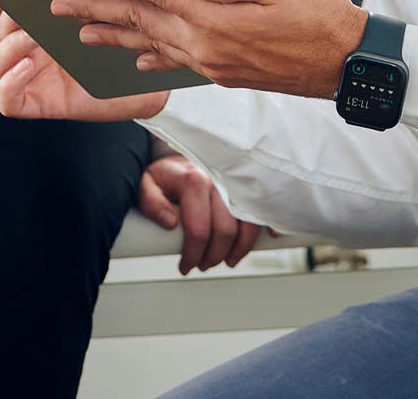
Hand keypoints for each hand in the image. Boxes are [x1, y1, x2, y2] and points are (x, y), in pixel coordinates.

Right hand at [0, 0, 168, 122]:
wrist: (152, 89)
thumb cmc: (134, 46)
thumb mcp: (115, 12)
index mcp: (44, 24)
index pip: (6, 8)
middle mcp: (33, 49)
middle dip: (6, 18)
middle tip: (24, 6)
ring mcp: (33, 78)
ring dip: (10, 46)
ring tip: (33, 36)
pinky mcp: (39, 104)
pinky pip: (8, 100)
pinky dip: (11, 83)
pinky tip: (28, 65)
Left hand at [51, 0, 368, 98]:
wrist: (351, 65)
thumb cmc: (322, 15)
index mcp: (213, 19)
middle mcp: (205, 46)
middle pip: (139, 20)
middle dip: (95, 7)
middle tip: (55, 3)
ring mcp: (213, 64)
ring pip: (149, 44)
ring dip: (112, 33)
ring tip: (79, 30)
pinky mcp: (225, 73)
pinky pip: (175, 63)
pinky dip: (149, 56)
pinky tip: (135, 56)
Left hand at [136, 154, 267, 274]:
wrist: (189, 151)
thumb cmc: (170, 172)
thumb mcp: (148, 182)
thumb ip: (151, 201)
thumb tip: (170, 222)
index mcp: (194, 181)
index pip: (199, 230)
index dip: (193, 255)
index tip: (186, 266)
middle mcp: (219, 181)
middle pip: (226, 231)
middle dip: (214, 257)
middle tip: (204, 264)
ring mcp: (237, 184)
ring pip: (249, 226)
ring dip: (239, 250)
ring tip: (226, 260)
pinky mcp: (250, 188)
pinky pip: (265, 211)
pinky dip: (269, 227)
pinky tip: (267, 238)